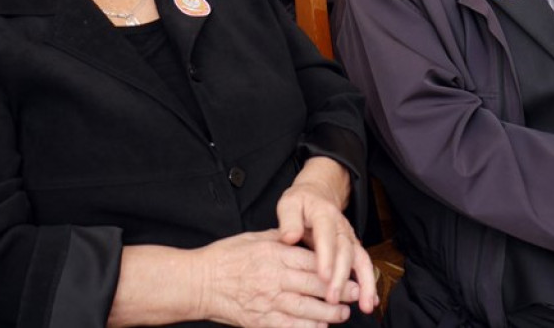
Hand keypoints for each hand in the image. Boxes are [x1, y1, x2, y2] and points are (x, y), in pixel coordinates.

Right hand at [198, 230, 359, 327]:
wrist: (199, 283)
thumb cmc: (224, 258)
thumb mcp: (253, 237)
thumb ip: (279, 238)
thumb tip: (300, 234)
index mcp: (273, 254)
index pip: (311, 261)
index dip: (333, 267)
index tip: (348, 270)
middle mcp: (273, 277)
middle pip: (314, 285)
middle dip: (339, 291)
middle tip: (355, 293)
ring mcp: (267, 301)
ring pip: (307, 308)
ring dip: (329, 313)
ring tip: (342, 314)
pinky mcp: (260, 321)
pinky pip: (290, 327)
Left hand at [276, 158, 377, 313]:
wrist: (318, 194)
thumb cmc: (301, 202)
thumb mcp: (289, 204)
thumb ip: (288, 220)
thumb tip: (289, 238)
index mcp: (324, 214)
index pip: (326, 236)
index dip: (326, 256)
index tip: (322, 276)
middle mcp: (342, 226)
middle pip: (345, 252)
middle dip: (341, 277)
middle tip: (332, 298)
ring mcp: (350, 237)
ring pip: (360, 260)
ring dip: (364, 283)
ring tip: (365, 305)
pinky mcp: (353, 247)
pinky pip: (364, 265)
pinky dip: (368, 283)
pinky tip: (370, 301)